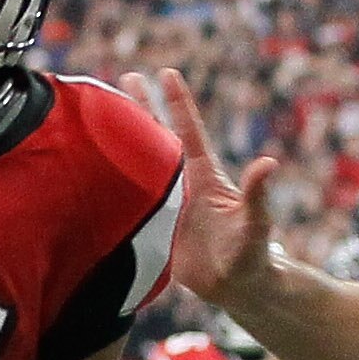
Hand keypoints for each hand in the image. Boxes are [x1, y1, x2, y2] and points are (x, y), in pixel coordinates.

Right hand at [123, 69, 275, 304]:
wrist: (234, 287)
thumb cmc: (251, 253)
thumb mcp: (255, 223)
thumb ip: (257, 195)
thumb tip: (269, 163)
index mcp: (204, 176)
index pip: (188, 131)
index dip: (178, 102)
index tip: (167, 72)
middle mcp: (181, 183)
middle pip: (157, 138)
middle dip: (143, 107)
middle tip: (127, 77)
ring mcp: (165, 204)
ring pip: (138, 165)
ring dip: (121, 140)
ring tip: (101, 115)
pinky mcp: (151, 226)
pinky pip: (127, 200)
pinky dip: (110, 185)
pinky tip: (90, 170)